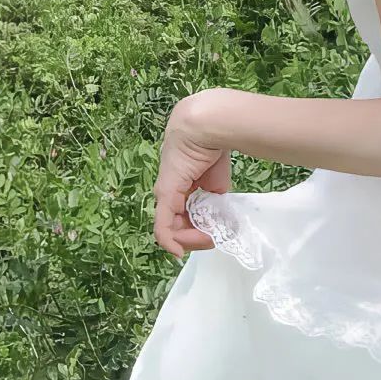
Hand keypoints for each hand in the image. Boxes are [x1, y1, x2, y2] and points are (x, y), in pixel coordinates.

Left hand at [153, 90, 230, 259]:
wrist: (204, 128)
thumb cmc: (211, 147)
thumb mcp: (216, 180)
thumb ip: (213, 197)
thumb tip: (217, 213)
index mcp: (181, 187)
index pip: (185, 216)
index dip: (200, 230)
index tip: (216, 234)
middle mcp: (169, 194)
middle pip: (178, 226)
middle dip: (196, 238)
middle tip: (213, 239)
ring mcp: (164, 195)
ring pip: (171, 229)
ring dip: (190, 240)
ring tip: (208, 239)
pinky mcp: (164, 195)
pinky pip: (163, 226)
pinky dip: (170, 242)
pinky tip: (178, 251)